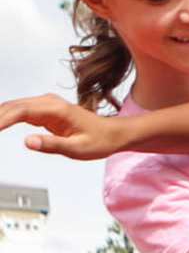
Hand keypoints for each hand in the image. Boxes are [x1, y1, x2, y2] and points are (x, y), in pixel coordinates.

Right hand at [0, 94, 123, 159]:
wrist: (112, 133)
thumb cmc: (99, 141)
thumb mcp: (77, 149)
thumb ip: (52, 145)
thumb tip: (27, 142)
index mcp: (56, 110)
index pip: (20, 111)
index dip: (1, 119)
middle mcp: (48, 103)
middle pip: (12, 106)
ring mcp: (45, 105)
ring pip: (12, 108)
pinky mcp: (43, 111)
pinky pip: (18, 113)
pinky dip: (4, 119)